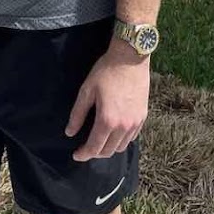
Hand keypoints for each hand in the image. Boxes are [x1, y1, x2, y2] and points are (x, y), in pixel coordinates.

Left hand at [65, 41, 149, 160]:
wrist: (130, 58)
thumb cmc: (106, 72)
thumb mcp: (86, 91)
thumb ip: (78, 114)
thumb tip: (70, 132)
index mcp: (107, 120)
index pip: (94, 147)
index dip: (83, 154)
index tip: (76, 155)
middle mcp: (123, 126)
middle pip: (108, 151)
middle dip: (95, 153)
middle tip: (86, 148)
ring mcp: (135, 123)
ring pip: (121, 147)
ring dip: (109, 148)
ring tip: (100, 141)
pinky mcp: (143, 117)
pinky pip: (132, 137)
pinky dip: (121, 140)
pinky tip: (114, 132)